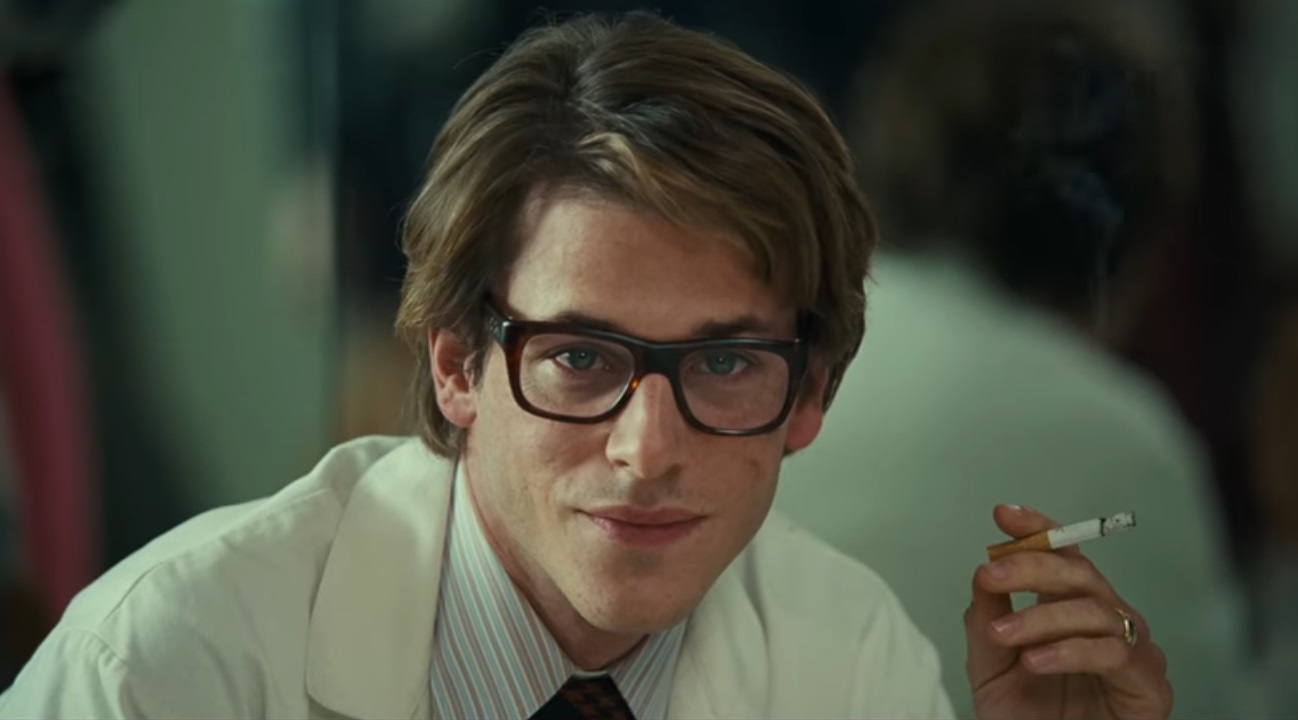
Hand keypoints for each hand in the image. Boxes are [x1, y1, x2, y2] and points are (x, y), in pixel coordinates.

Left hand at [966, 505, 1171, 719]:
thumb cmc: (1026, 718)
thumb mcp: (991, 665)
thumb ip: (986, 620)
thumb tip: (983, 573)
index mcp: (1070, 610)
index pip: (1062, 556)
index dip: (1039, 529)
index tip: (1004, 515)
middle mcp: (1107, 623)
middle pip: (1080, 574)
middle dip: (1031, 567)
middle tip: (991, 575)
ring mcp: (1133, 652)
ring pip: (1095, 610)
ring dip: (1042, 617)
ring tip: (1002, 634)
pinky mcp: (1149, 687)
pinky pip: (1116, 654)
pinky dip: (1071, 652)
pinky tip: (1037, 660)